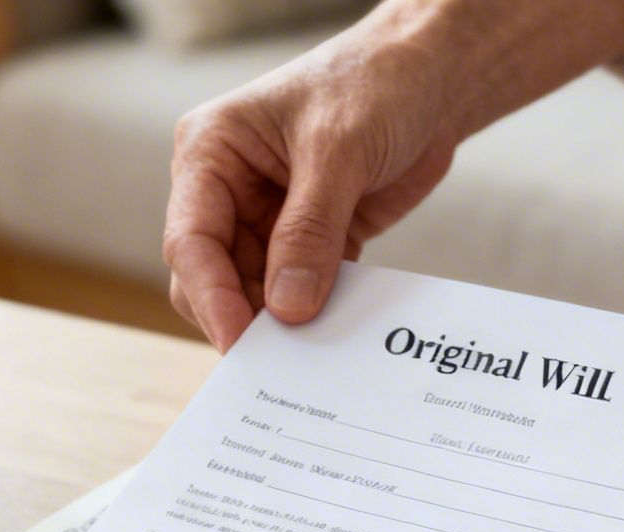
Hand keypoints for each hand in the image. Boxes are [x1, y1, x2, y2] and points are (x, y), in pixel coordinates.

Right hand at [164, 29, 456, 349]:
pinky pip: (301, 294)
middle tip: (278, 362)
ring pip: (255, 294)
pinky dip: (316, 316)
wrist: (432, 77)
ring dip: (281, 325)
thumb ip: (310, 230)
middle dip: (241, 317)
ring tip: (312, 355)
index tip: (238, 343)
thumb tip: (286, 308)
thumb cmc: (375, 83)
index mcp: (211, 153)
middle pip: (212, 278)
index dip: (210, 296)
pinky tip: (336, 338)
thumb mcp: (338, 150)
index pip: (191, 239)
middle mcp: (228, 190)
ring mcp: (268, 220)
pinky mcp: (311, 243)